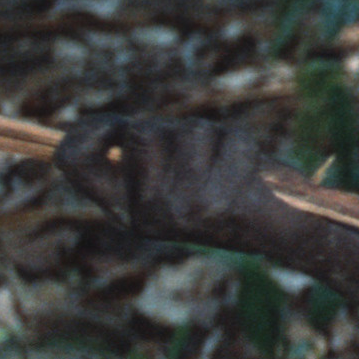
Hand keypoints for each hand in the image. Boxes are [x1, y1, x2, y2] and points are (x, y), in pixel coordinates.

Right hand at [58, 116, 290, 246]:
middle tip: (204, 159)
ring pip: (189, 130)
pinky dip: (245, 145)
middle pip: (143, 130)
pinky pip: (231, 138)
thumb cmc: (227, 194)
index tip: (116, 124)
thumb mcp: (175, 178)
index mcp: (127, 208)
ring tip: (230, 169)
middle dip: (177, 129)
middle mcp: (147, 213)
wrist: (283, 235)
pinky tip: (251, 175)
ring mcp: (181, 210)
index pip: (75, 161)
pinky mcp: (220, 203)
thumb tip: (104, 126)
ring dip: (215, 137)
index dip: (88, 130)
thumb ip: (142, 156)